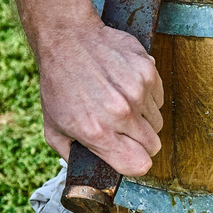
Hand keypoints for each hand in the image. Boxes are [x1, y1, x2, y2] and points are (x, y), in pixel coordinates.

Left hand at [38, 21, 162, 176]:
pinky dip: (148, 97)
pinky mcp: (148, 71)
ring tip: (122, 105)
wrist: (67, 40)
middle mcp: (120, 113)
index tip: (129, 155)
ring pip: (158, 122)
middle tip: (125, 131)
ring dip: (144, 119)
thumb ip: (71, 156)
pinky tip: (127, 88)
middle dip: (141, 143)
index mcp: (97, 132)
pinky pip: (159, 98)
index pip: (139, 165)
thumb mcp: (53, 128)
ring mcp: (137, 91)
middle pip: (153, 146)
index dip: (135, 163)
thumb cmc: (58, 84)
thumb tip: (87, 173)